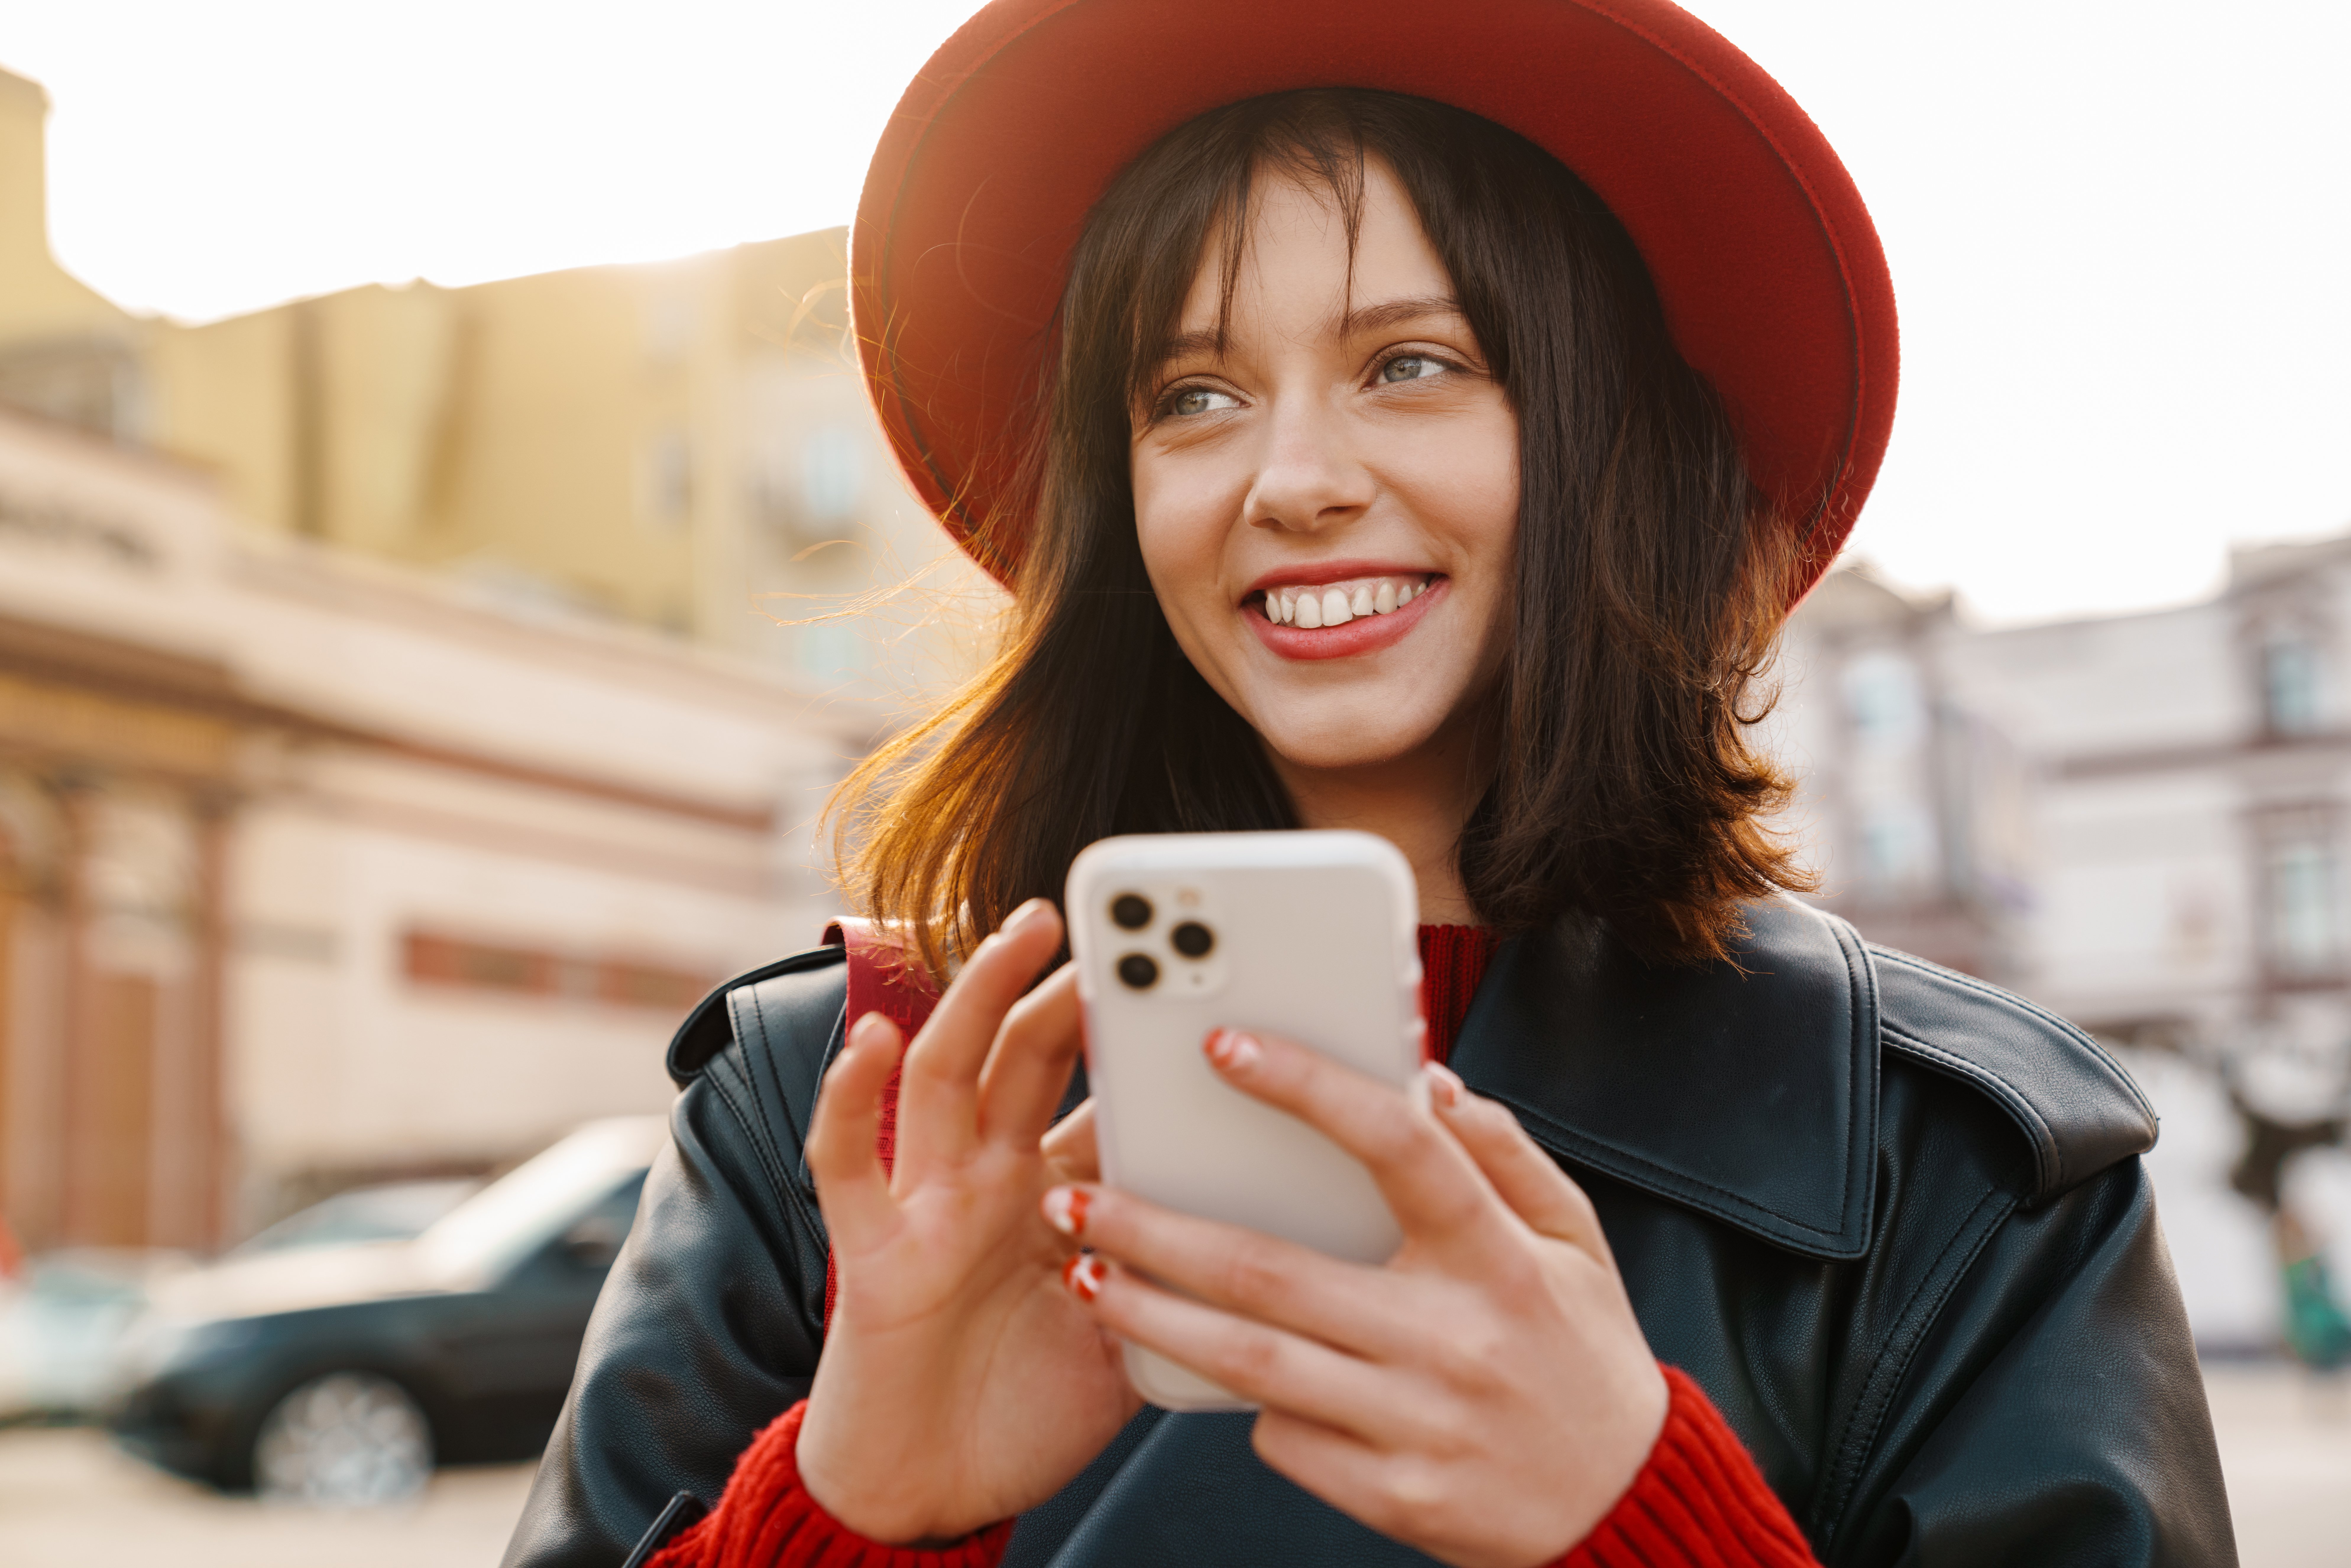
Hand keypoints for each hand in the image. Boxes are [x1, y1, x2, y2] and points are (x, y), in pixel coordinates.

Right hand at [796, 900, 1139, 1542]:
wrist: (932, 1493)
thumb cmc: (1026, 1409)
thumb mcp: (1127, 1332)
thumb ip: (1175, 1277)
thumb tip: (1269, 1237)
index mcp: (1054, 1193)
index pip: (1093, 1091)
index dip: (1131, 1037)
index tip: (1189, 980)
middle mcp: (987, 1180)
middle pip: (1021, 1055)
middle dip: (1058, 982)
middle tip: (1107, 919)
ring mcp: (926, 1204)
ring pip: (945, 1074)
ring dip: (978, 998)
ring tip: (1019, 935)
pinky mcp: (871, 1249)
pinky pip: (850, 1162)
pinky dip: (849, 1098)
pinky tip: (870, 1038)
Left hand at [1045, 1029, 1666, 1567]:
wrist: (1625, 1504)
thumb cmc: (1581, 1348)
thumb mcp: (1574, 1238)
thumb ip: (1502, 1153)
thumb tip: (1426, 1080)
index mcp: (1501, 1256)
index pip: (1400, 1147)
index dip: (1310, 1089)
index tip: (1222, 1046)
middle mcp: (1457, 1337)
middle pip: (1276, 1272)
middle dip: (1159, 1231)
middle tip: (1075, 1194)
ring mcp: (1423, 1424)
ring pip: (1254, 1365)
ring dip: (1155, 1319)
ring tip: (1083, 1276)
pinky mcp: (1398, 1497)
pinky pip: (1287, 1440)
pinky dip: (1244, 1404)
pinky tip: (1205, 1372)